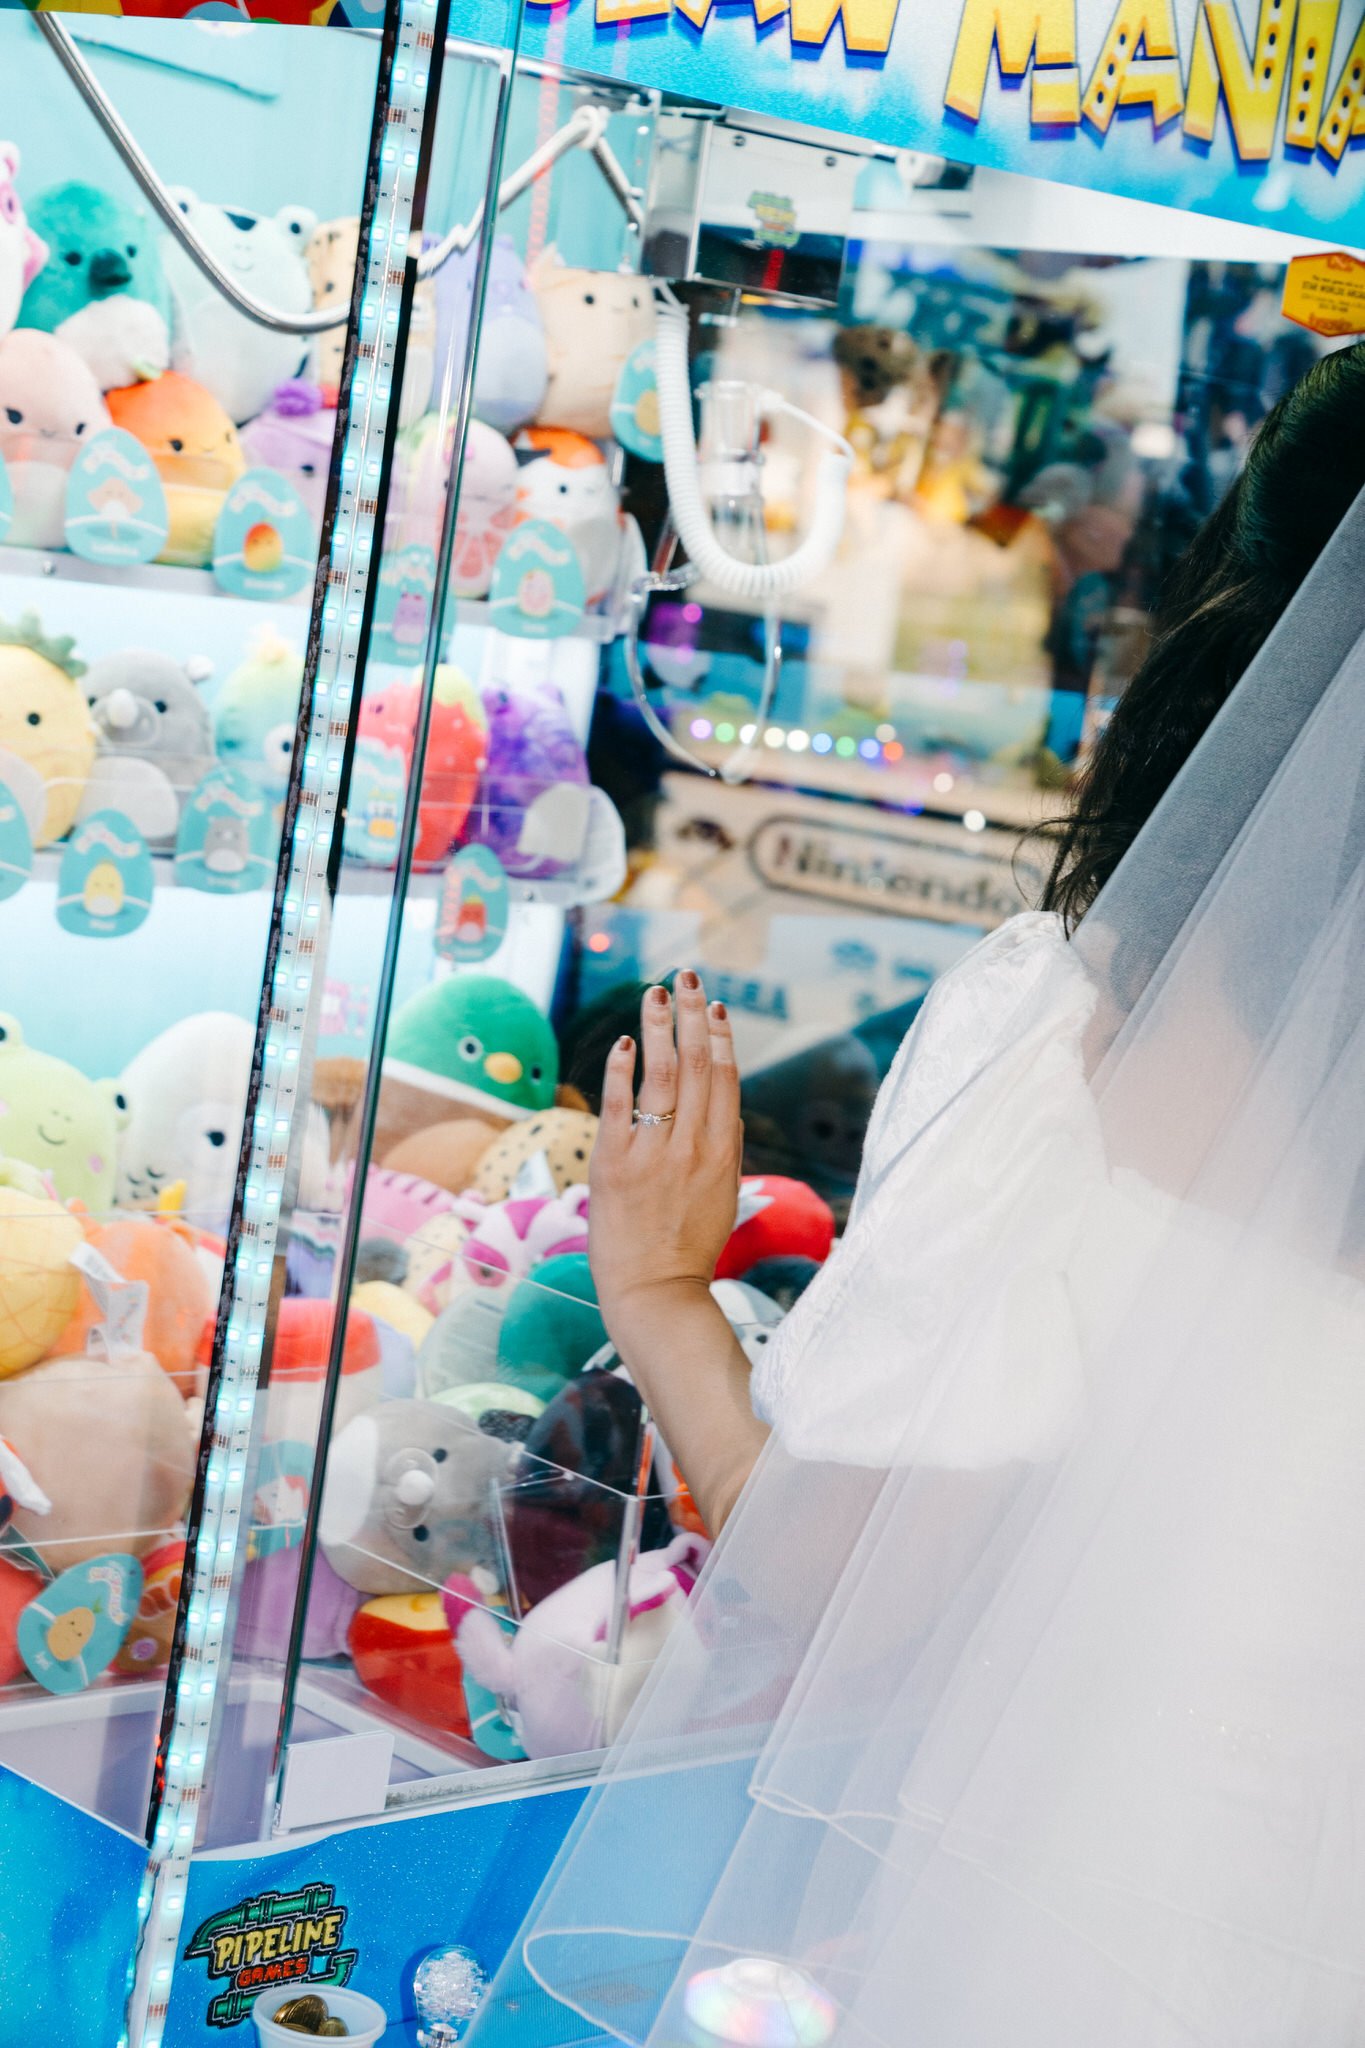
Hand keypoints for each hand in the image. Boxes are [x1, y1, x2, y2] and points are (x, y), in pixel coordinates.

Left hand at [589, 971, 742, 1321]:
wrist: (653, 1290)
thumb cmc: (689, 1245)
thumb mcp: (722, 1192)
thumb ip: (723, 1145)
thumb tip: (723, 1099)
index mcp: (723, 1152)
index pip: (724, 1079)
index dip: (720, 1037)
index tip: (717, 1005)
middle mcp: (691, 1146)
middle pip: (695, 1065)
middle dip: (693, 1015)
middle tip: (688, 976)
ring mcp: (652, 1153)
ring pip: (660, 1075)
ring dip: (659, 1027)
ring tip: (657, 992)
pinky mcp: (614, 1163)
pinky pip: (619, 1105)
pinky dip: (622, 1069)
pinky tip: (626, 1041)